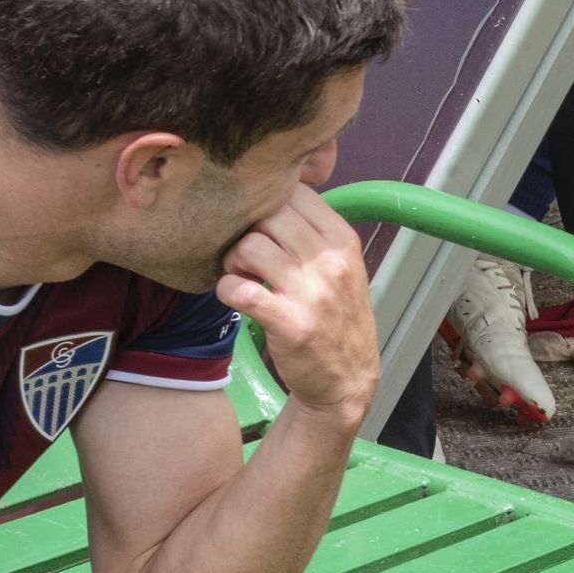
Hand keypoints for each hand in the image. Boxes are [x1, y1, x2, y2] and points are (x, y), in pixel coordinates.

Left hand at [215, 185, 377, 422]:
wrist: (347, 378)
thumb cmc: (336, 316)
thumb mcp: (342, 267)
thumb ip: (313, 233)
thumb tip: (271, 195)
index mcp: (344, 241)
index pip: (298, 193)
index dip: (268, 201)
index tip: (259, 224)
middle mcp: (331, 261)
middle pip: (269, 214)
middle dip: (245, 229)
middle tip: (244, 253)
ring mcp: (312, 292)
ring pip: (249, 247)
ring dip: (232, 261)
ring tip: (240, 276)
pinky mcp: (288, 323)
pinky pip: (238, 290)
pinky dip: (226, 290)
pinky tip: (234, 298)